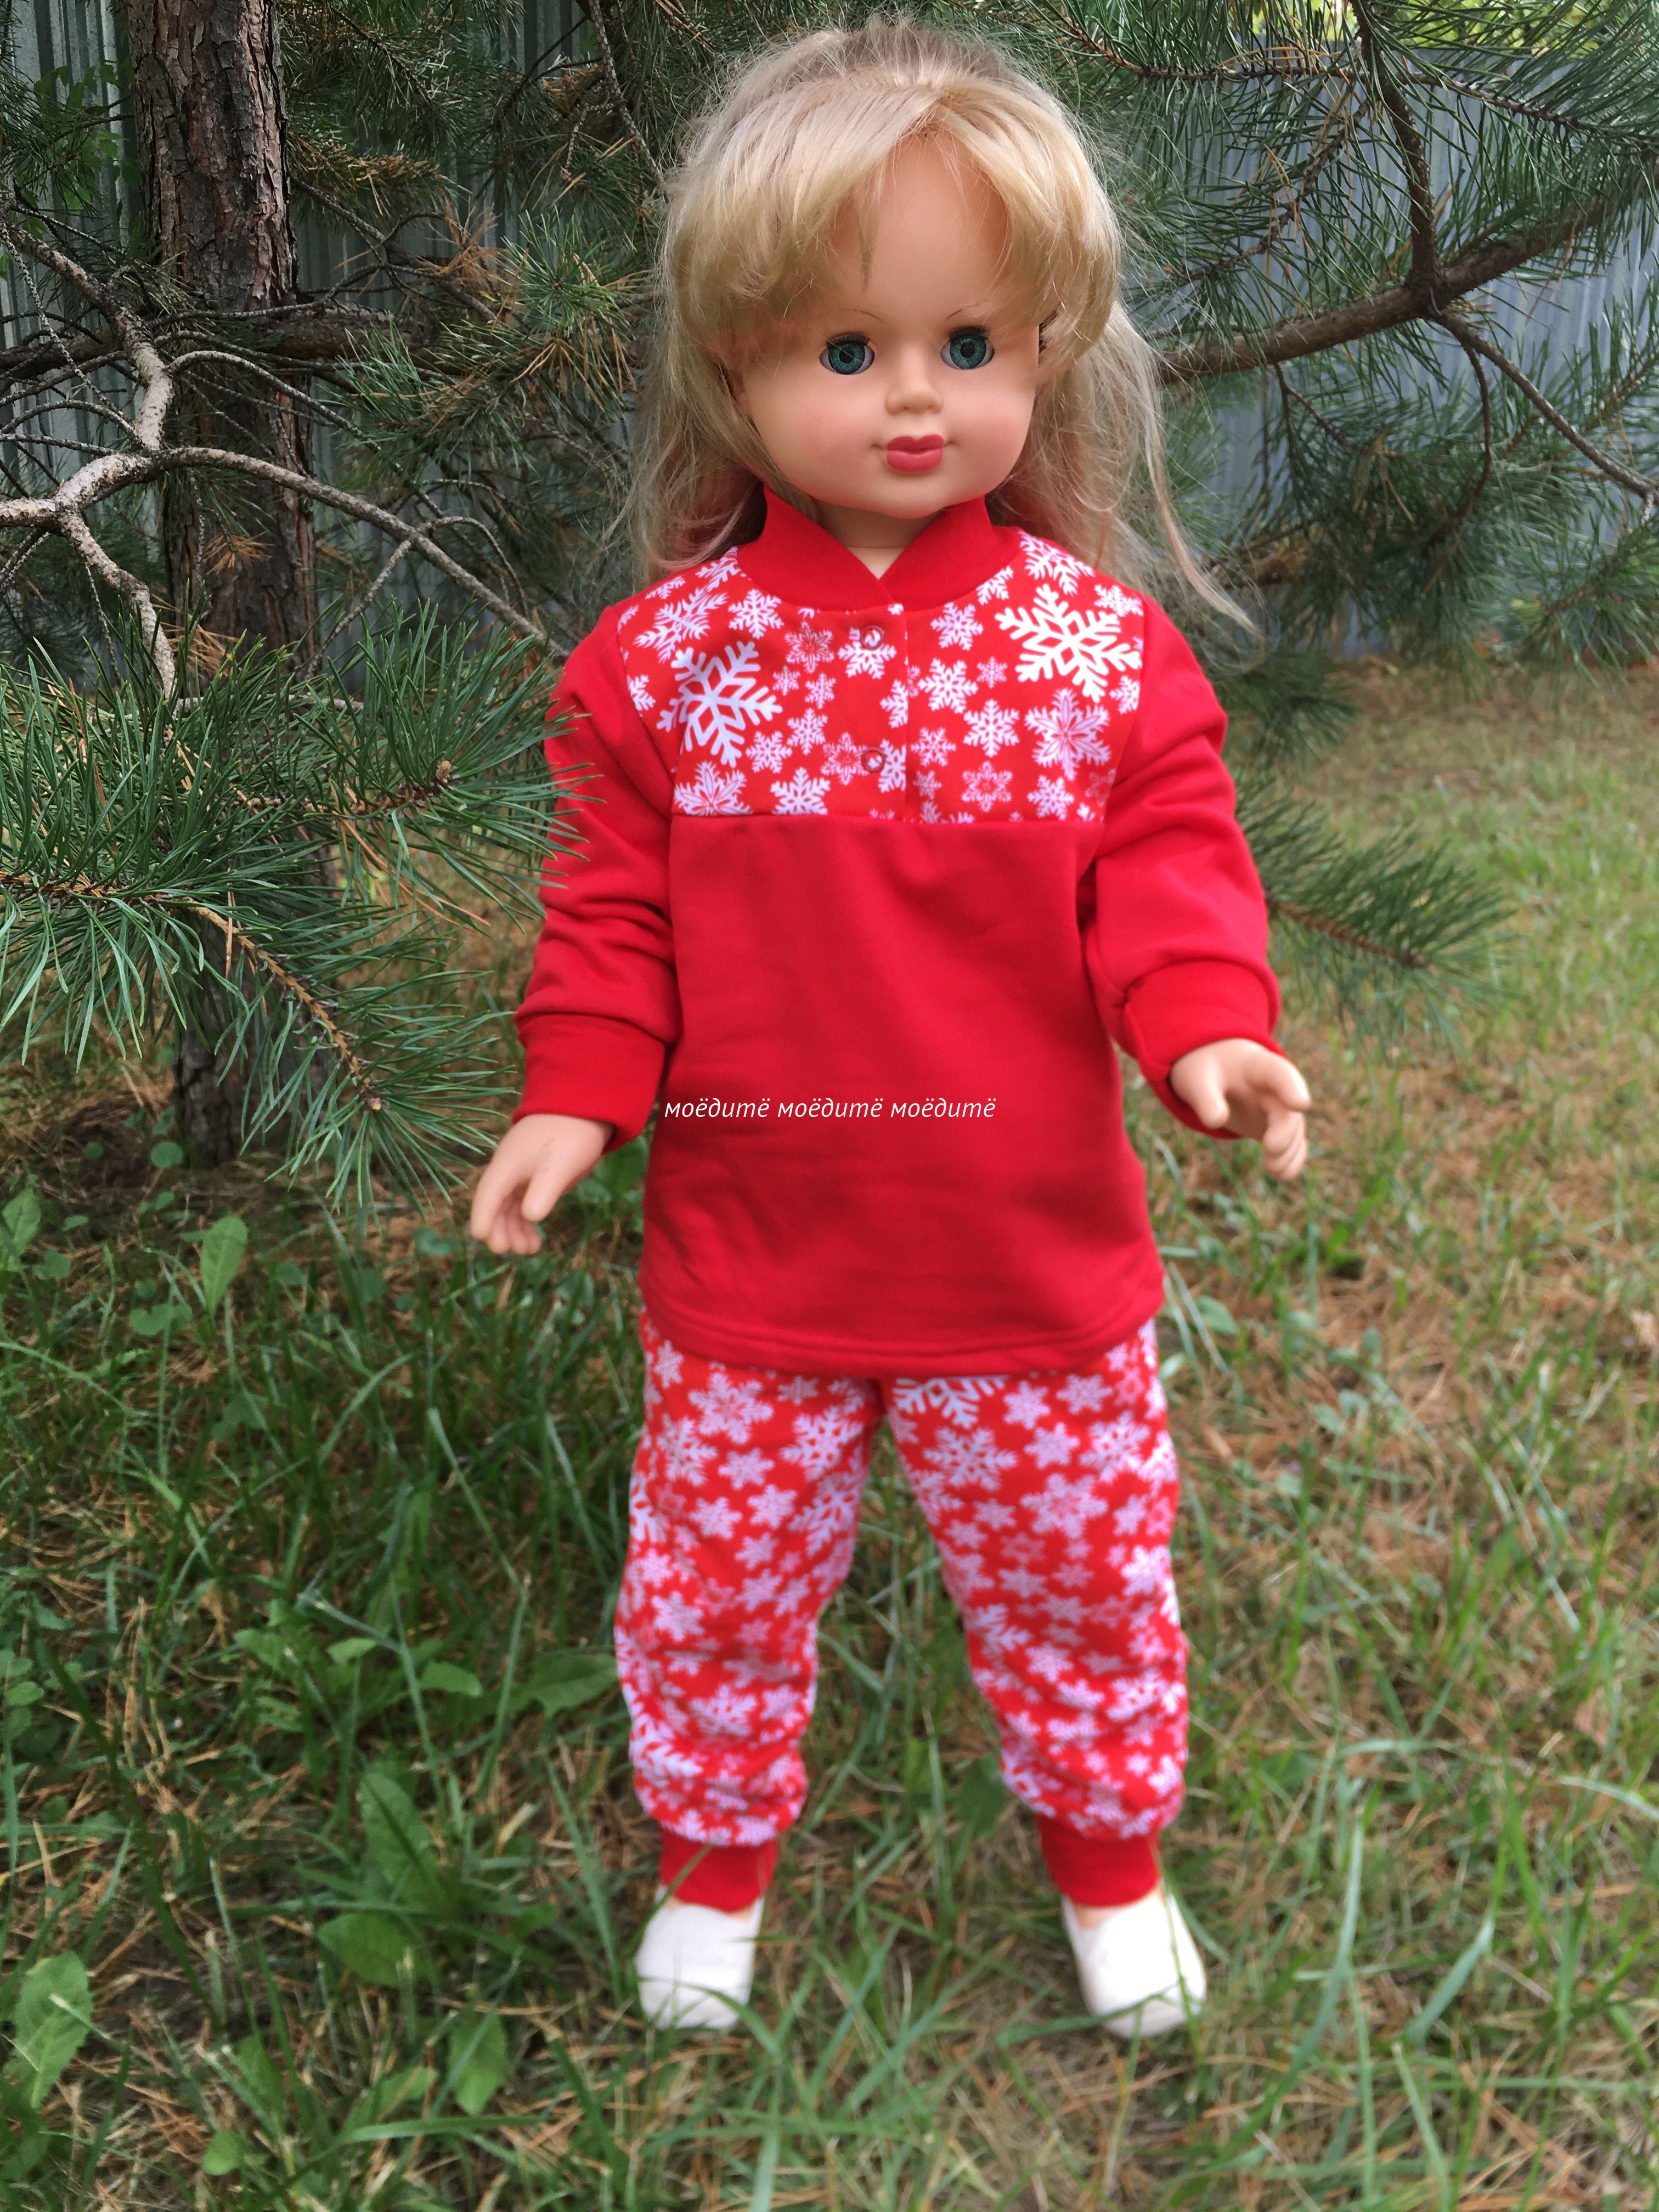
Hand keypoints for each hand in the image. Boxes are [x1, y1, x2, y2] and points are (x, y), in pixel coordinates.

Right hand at [468, 1114, 613, 1254]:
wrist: (586, 1107)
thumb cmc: (570, 1135)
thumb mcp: (558, 1166)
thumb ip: (543, 1191)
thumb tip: (530, 1216)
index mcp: (507, 1166)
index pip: (487, 1197)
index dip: (482, 1219)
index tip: (483, 1239)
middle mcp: (508, 1170)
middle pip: (494, 1205)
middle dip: (500, 1229)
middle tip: (512, 1251)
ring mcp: (521, 1171)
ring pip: (509, 1206)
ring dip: (514, 1228)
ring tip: (529, 1249)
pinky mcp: (535, 1173)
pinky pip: (522, 1201)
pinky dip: (526, 1219)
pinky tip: (535, 1235)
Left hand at [1169, 1039, 1309, 1179]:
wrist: (1215, 1074)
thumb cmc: (1207, 1074)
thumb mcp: (1198, 1080)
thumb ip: (1206, 1098)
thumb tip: (1216, 1121)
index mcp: (1256, 1066)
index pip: (1278, 1072)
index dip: (1292, 1087)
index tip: (1301, 1104)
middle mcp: (1275, 1087)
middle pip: (1288, 1108)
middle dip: (1286, 1130)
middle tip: (1271, 1148)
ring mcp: (1279, 1107)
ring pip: (1294, 1129)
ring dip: (1289, 1151)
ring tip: (1274, 1170)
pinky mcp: (1277, 1126)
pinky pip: (1292, 1144)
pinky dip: (1291, 1159)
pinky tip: (1282, 1175)